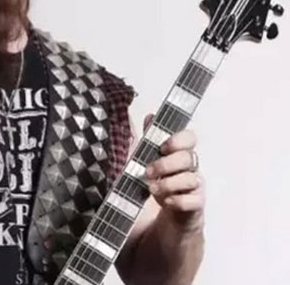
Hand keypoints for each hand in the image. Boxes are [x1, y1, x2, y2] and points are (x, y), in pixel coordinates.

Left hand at [143, 113, 204, 233]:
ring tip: (151, 188)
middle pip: (189, 157)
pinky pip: (193, 200)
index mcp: (180, 154)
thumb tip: (150, 116)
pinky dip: (178, 200)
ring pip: (190, 178)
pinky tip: (166, 202)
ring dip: (168, 183)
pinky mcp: (196, 207)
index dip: (178, 139)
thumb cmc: (157, 188)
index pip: (189, 138)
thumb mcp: (147, 162)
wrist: (164, 225)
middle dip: (166, 163)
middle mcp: (191, 169)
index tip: (162, 146)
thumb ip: (149, 140)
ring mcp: (195, 188)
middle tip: (148, 171)